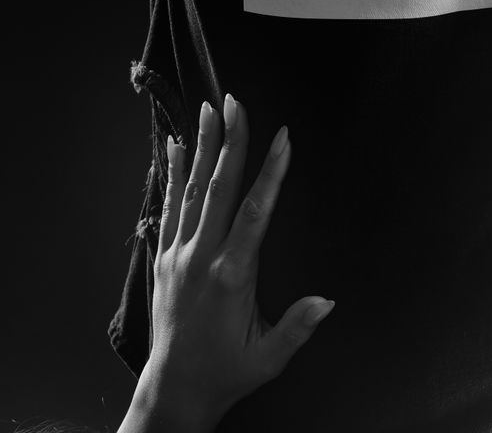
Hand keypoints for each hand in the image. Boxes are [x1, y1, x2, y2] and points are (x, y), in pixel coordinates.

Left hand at [129, 96, 332, 432]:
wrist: (174, 391)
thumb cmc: (226, 372)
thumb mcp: (268, 357)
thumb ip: (297, 326)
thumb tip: (327, 300)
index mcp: (231, 275)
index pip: (255, 212)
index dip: (271, 172)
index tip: (283, 137)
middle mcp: (201, 257)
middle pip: (219, 188)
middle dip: (231, 141)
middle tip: (236, 101)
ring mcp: (178, 254)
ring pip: (192, 190)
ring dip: (203, 146)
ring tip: (208, 108)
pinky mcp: (164, 258)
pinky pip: (169, 207)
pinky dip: (173, 174)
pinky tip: (177, 146)